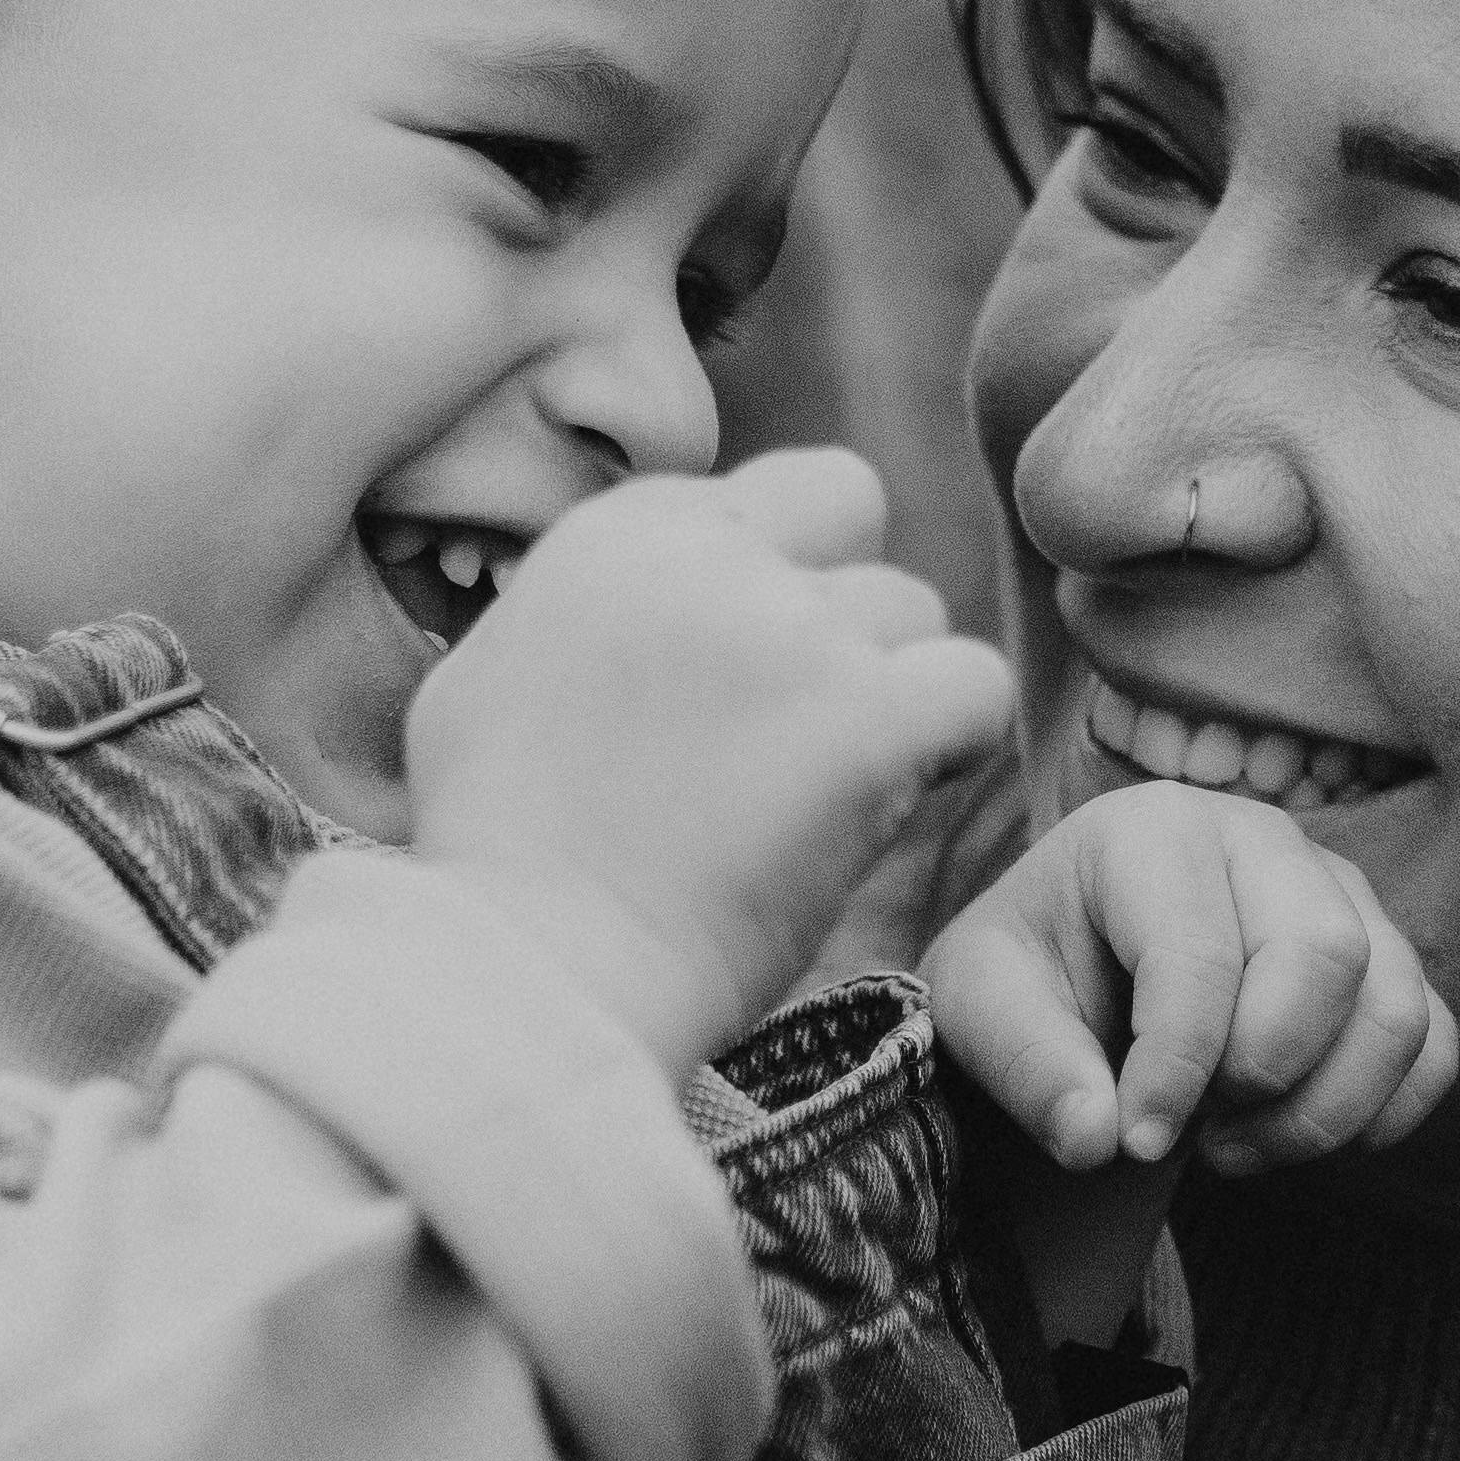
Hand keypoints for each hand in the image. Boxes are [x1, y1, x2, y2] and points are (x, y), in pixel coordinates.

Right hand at [404, 452, 1018, 1074]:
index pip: (762, 492)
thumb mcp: (483, 683)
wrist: (535, 968)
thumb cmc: (495, 858)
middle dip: (842, 592)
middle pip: (849, 508)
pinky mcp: (868, 719)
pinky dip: (954, 745)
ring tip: (821, 788)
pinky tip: (890, 802)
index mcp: (616, 535)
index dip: (772, 572)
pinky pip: (977, 689)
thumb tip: (616, 610)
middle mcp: (710, 558)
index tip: (741, 676)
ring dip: (888, 688)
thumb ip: (575, 617)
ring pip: (915, 610)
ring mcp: (795, 631)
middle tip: (804, 709)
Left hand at [924, 784, 1456, 1192]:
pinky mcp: (1386, 959)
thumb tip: (1099, 1136)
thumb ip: (1027, 1066)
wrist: (1077, 982)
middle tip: (1195, 1125)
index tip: (1133, 1141)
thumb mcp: (980, 1007)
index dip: (1175, 1068)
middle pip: (1325, 955)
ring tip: (1236, 1145)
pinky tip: (1305, 1142)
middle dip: (1265, 1072)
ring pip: (1394, 1005)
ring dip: (1325, 1108)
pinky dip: (1385, 1113)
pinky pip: (1433, 1042)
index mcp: (1154, 829)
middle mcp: (1264, 840)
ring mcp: (1340, 895)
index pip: (1198, 952)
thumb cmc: (1032, 977)